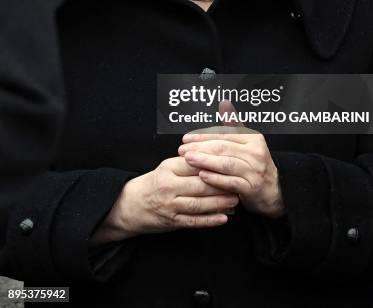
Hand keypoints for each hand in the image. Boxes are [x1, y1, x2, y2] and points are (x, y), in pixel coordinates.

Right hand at [91, 156, 238, 243]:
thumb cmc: (154, 183)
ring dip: (219, 202)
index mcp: (169, 168)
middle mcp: (168, 186)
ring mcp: (170, 205)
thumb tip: (213, 155)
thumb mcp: (167, 167)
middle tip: (238, 183)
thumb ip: (188, 163)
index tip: (230, 163)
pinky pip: (193, 221)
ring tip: (235, 199)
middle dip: (221, 184)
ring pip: (198, 204)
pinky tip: (223, 218)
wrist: (130, 205)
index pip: (195, 164)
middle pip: (200, 184)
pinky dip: (209, 220)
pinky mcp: (172, 221)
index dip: (213, 164)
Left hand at [178, 101, 284, 217]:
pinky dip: (215, 179)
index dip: (204, 136)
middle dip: (200, 148)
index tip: (186, 138)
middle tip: (183, 149)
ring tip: (188, 160)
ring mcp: (254, 170)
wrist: (273, 190)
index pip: (224, 134)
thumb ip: (233, 124)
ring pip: (226, 163)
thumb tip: (224, 103)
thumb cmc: (255, 164)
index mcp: (253, 138)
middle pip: (223, 147)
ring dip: (205, 161)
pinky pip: (230, 182)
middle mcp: (255, 152)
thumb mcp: (247, 142)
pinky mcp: (252, 187)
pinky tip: (202, 176)